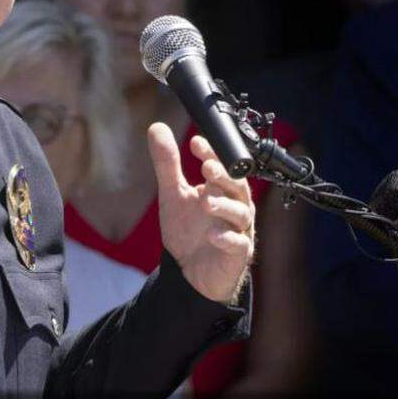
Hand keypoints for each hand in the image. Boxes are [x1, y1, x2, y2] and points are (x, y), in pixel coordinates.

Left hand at [149, 123, 254, 303]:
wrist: (189, 271)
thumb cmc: (188, 229)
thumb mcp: (173, 194)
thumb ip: (167, 163)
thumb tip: (157, 127)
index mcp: (221, 189)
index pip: (222, 165)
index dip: (212, 153)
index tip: (195, 143)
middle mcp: (235, 206)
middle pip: (237, 186)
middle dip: (223, 176)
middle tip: (206, 168)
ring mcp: (238, 230)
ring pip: (241, 214)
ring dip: (224, 206)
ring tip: (205, 201)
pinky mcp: (237, 255)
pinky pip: (238, 245)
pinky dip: (227, 238)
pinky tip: (212, 235)